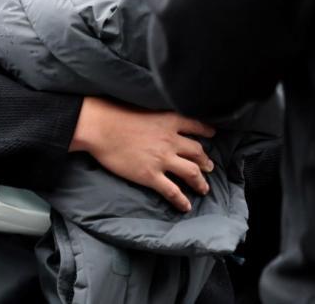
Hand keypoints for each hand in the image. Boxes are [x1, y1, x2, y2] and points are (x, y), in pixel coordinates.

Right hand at [69, 97, 215, 212]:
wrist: (101, 127)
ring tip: (204, 188)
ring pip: (191, 172)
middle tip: (209, 167)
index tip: (212, 134)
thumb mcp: (145, 108)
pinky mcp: (150, 175)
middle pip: (197, 152)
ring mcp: (162, 159)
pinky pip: (172, 191)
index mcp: (169, 120)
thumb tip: (162, 120)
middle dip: (206, 161)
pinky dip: (181, 200)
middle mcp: (171, 140)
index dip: (206, 131)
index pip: (196, 125)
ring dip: (200, 182)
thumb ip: (159, 116)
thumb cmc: (117, 114)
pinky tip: (185, 206)